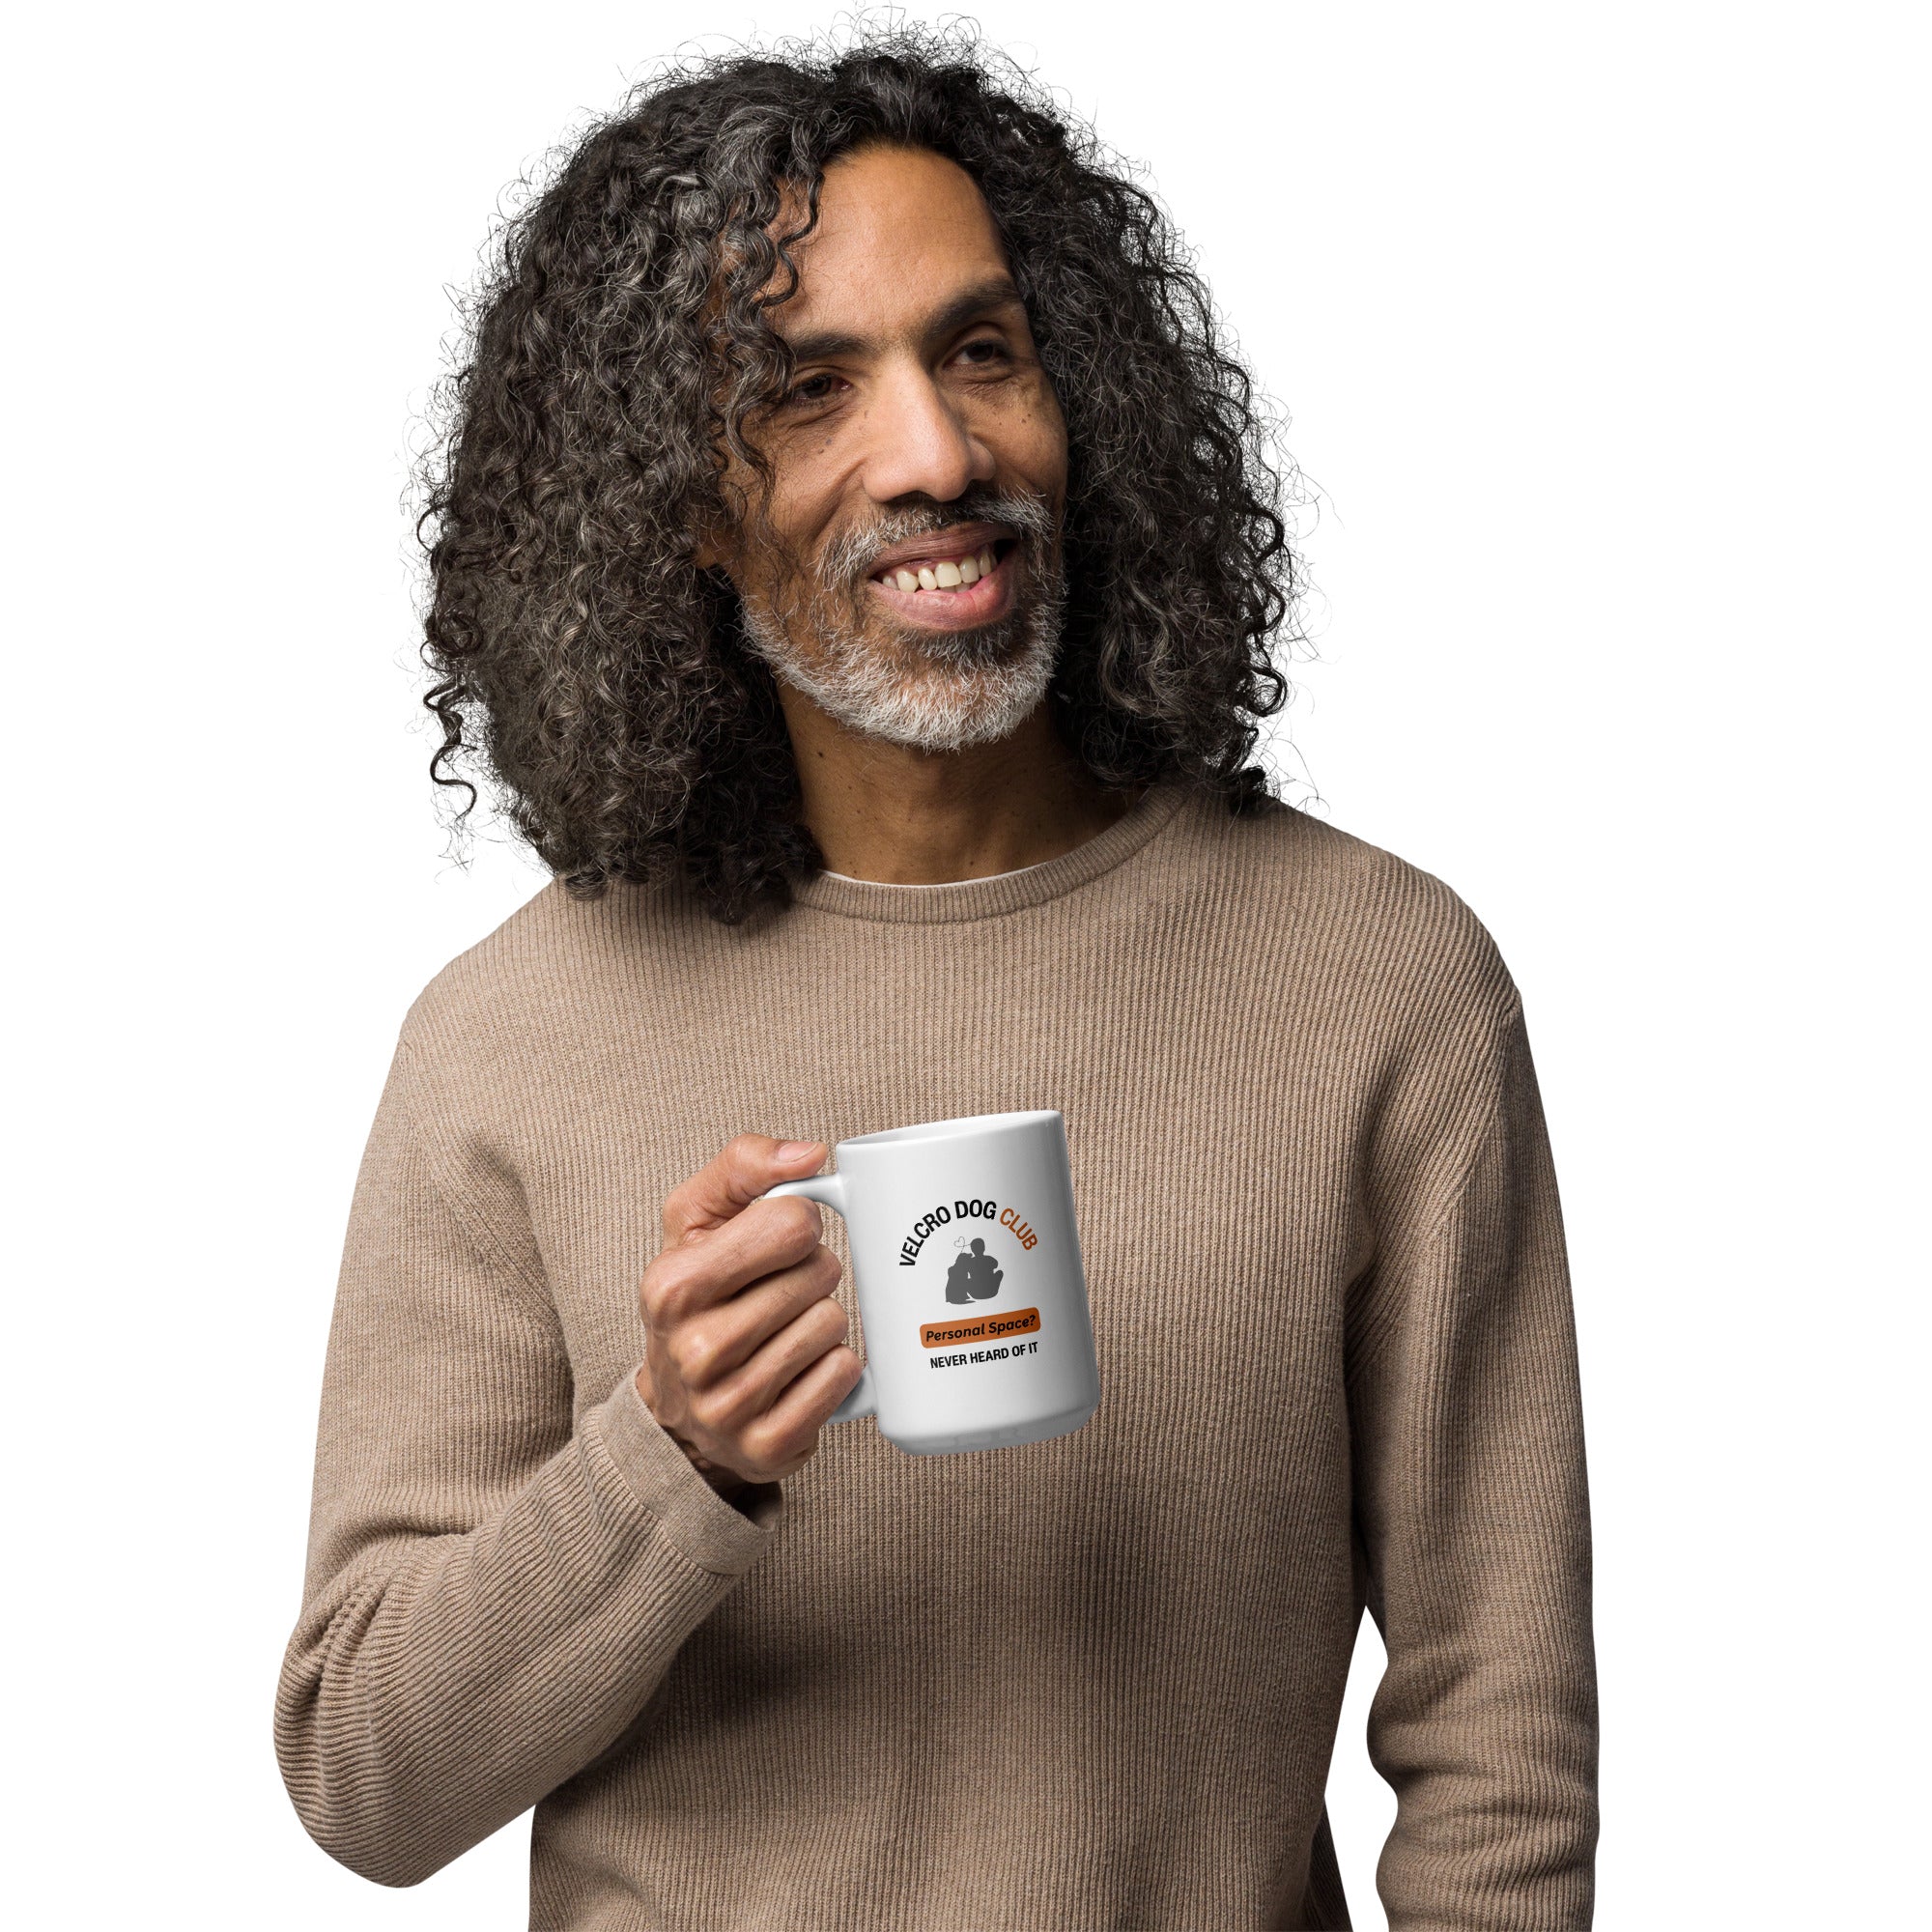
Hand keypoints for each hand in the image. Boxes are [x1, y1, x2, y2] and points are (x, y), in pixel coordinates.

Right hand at [635, 1135, 862, 1492]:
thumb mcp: (694, 1222)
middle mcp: (694, 1349)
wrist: (678, 1414)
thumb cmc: (696, 1300)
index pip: (791, 1223)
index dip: (799, 1224)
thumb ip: (744, 1166)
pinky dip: (835, 1366)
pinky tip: (800, 1370)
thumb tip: (812, 1154)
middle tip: (784, 1290)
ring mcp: (730, 1405)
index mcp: (671, 1286)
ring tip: (787, 1330)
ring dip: (823, 1320)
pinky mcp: (769, 1445)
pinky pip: (843, 1375)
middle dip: (814, 1273)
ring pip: (833, 1323)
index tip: (780, 1241)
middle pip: (819, 1274)